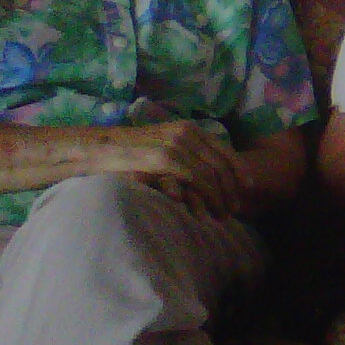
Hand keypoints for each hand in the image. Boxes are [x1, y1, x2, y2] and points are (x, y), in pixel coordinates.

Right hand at [103, 121, 245, 219]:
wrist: (96, 149)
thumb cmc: (126, 153)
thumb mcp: (161, 148)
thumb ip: (183, 154)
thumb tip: (204, 171)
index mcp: (188, 128)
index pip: (224, 149)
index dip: (239, 169)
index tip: (249, 186)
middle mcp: (186, 133)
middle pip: (222, 163)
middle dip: (232, 189)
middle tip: (236, 209)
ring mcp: (177, 144)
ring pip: (212, 174)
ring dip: (220, 198)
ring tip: (222, 216)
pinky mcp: (166, 158)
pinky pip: (197, 180)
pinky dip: (206, 198)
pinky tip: (206, 213)